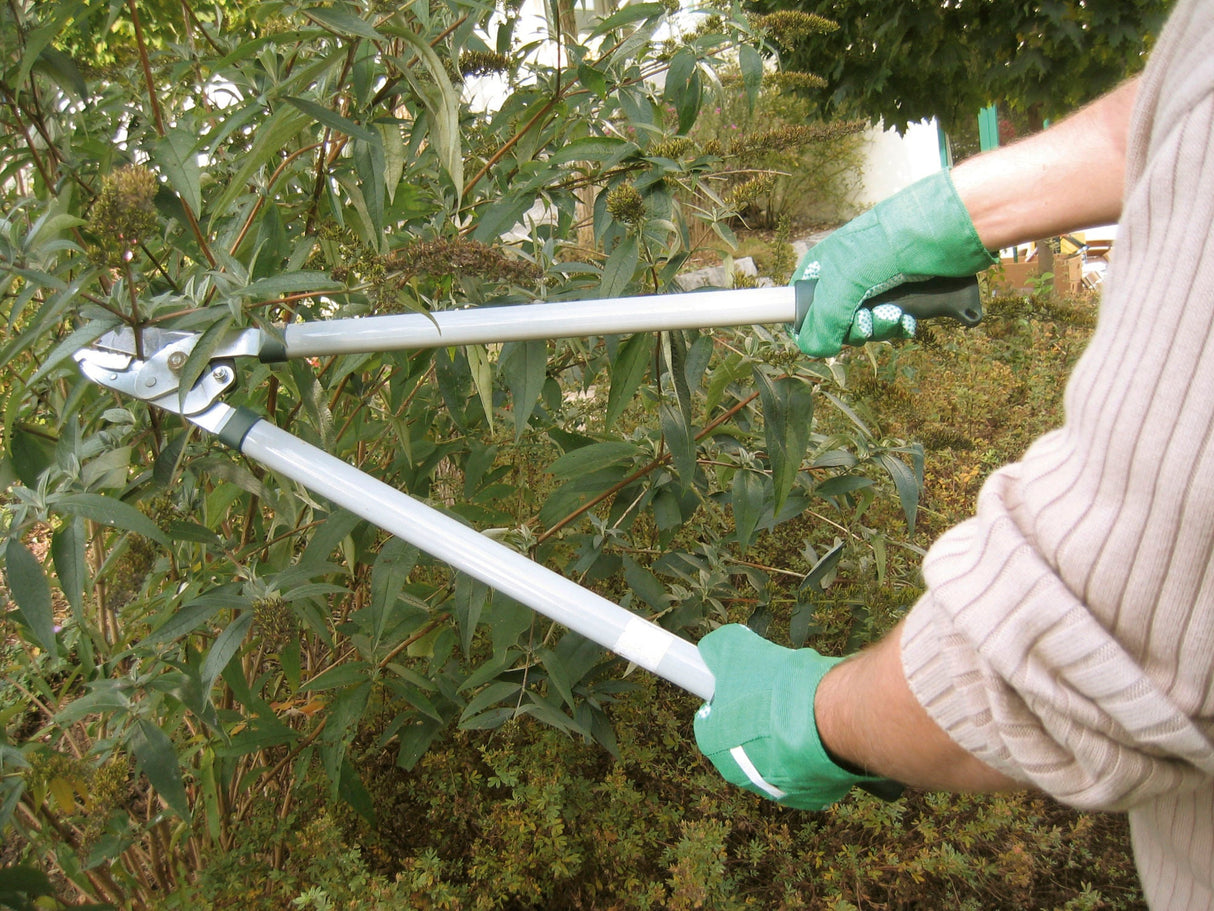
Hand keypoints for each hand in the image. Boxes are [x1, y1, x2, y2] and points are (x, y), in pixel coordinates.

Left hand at [693, 624, 884, 809]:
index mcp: (715, 744)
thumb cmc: (776, 689)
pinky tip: (821, 732)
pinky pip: (808, 771)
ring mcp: (778, 790)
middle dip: (760, 719)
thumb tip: (712, 649)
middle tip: (778, 696)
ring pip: (778, 757)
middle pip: (746, 740)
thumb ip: (717, 648)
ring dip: (786, 737)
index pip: (711, 721)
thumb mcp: (735, 650)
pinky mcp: (812, 797)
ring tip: (803, 711)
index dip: (728, 698)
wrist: (829, 718)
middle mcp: (741, 775)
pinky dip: (813, 754)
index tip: (746, 686)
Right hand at [791, 170, 995, 357]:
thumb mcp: (849, 279)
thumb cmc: (898, 241)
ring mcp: (877, 284)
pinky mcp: (904, 292)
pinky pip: (892, 322)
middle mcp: (848, 274)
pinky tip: (909, 319)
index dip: (809, 323)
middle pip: (835, 321)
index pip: (801, 302)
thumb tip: (815, 348)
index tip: (826, 331)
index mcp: (826, 264)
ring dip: (880, 329)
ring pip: (866, 325)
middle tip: (868, 320)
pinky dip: (899, 326)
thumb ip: (825, 318)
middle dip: (853, 329)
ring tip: (895, 315)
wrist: (956, 226)